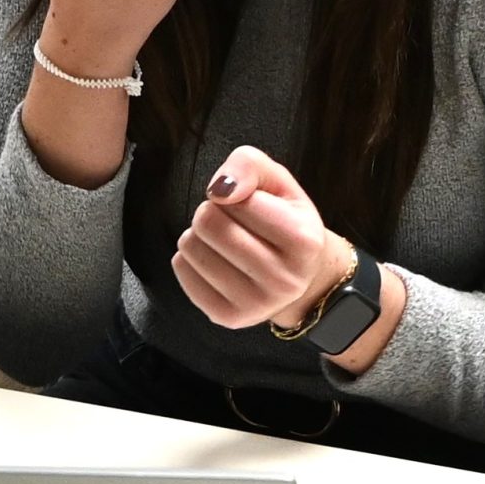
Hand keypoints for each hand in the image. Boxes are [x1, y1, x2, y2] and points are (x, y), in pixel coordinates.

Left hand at [171, 145, 346, 331]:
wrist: (301, 277)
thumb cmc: (286, 221)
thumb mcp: (279, 182)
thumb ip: (249, 165)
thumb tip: (220, 189)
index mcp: (303, 239)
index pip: (237, 199)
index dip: (234, 195)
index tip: (250, 205)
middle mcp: (283, 278)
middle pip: (208, 223)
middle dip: (212, 212)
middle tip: (232, 222)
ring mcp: (255, 304)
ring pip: (191, 246)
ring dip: (199, 235)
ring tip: (224, 241)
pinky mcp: (227, 317)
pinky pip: (181, 270)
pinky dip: (190, 258)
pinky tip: (216, 261)